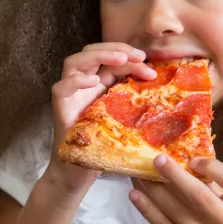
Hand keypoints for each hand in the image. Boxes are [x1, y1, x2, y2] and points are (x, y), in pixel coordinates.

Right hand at [44, 43, 155, 190]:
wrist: (78, 175)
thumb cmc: (103, 149)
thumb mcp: (126, 120)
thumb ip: (135, 102)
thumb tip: (162, 88)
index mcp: (98, 86)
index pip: (110, 60)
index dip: (128, 56)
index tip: (149, 62)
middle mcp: (81, 87)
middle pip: (90, 52)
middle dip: (115, 48)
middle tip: (138, 56)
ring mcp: (69, 97)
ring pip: (73, 62)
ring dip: (98, 55)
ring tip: (120, 60)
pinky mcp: (60, 111)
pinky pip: (60, 88)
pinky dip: (75, 81)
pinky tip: (93, 82)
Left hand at [129, 155, 222, 223]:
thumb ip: (212, 186)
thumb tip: (178, 156)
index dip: (214, 168)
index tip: (192, 158)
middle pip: (200, 196)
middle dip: (175, 175)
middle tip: (156, 159)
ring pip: (176, 211)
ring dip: (153, 190)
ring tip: (138, 173)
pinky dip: (147, 209)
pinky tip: (135, 195)